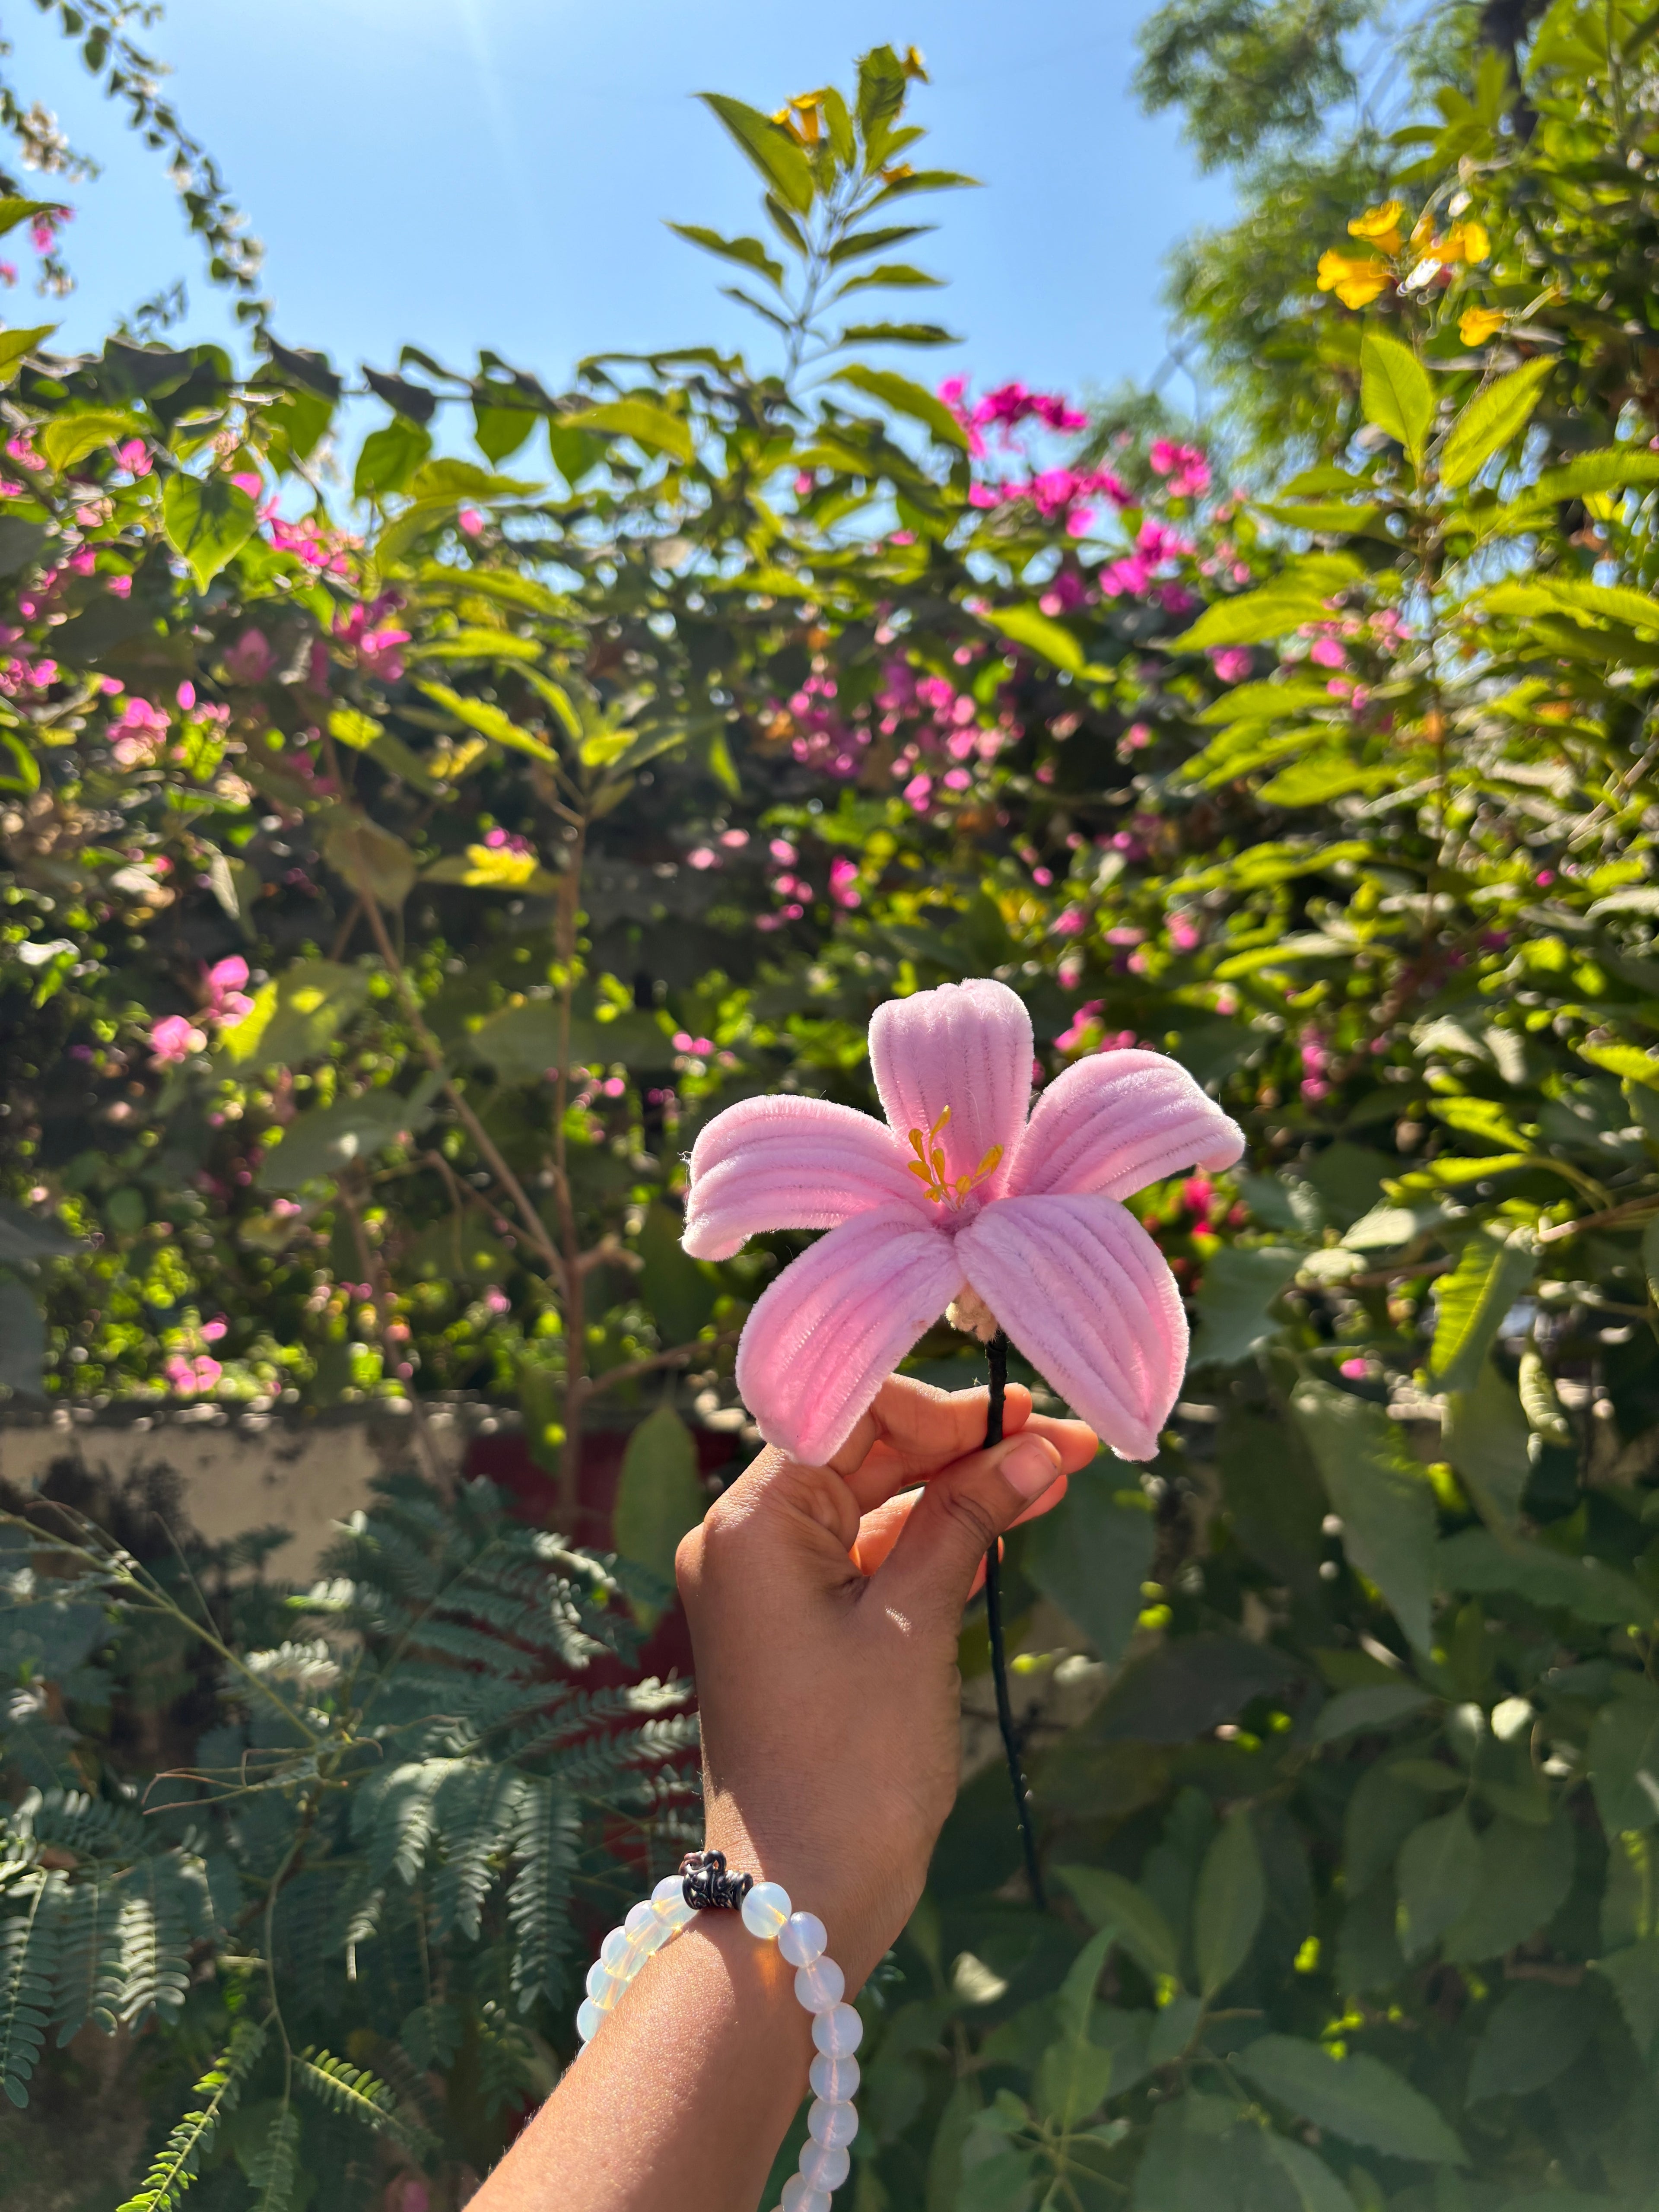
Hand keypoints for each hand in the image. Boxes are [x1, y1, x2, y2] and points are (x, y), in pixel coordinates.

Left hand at [676, 1374, 1098, 1987]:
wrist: (801, 1899)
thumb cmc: (849, 1763)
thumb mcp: (915, 1625)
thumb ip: (966, 1522)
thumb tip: (1034, 1448)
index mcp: (749, 1523)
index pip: (848, 1414)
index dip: (942, 1408)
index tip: (1022, 1412)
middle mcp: (747, 1541)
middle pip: (866, 1454)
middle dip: (966, 1446)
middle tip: (1066, 1442)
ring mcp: (773, 1585)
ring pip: (877, 1503)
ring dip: (961, 1491)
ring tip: (1056, 1474)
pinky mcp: (802, 1627)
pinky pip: (872, 1556)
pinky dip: (934, 1540)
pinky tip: (1008, 1525)